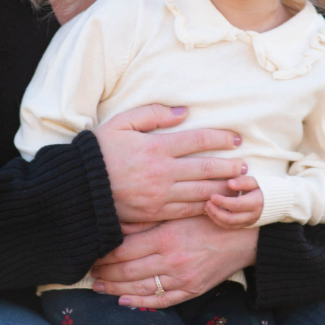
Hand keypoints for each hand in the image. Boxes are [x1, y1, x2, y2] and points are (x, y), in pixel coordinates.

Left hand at [91, 216, 258, 308]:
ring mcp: (183, 279)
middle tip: (90, 271)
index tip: (92, 254)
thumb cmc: (209, 219)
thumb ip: (148, 221)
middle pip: (128, 271)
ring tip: (98, 286)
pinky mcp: (192, 291)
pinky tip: (123, 301)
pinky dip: (140, 303)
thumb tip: (116, 224)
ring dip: (115, 289)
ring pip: (141, 288)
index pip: (124, 251)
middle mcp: (172, 261)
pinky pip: (161, 301)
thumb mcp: (177, 213)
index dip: (104, 255)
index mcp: (166, 238)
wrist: (243, 237)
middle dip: (105, 273)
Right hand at [94, 104, 248, 223]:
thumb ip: (152, 114)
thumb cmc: (99, 152)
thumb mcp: (121, 123)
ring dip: (223, 188)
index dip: (221, 139)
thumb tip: (183, 111)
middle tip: (246, 166)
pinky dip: (205, 207)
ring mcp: (160, 195)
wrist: (79, 188)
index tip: (235, 139)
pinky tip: (217, 203)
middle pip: (206, 169)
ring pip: (201, 192)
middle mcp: (162, 172)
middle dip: (230, 167)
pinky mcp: (155, 213)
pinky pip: (187, 211)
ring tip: (239, 185)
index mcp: (156, 147)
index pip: (199, 140)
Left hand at [204, 174, 263, 228]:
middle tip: (207, 203)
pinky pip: (230, 227)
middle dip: (215, 212)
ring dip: (215, 217)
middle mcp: (252, 215)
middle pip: (231, 219)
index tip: (212, 196)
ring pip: (229, 225)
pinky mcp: (244, 225)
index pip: (236, 205)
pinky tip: (212, 212)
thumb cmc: (262, 188)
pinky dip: (219, 221)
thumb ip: (243, 181)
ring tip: (207, 207)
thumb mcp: (255, 181)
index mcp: (255, 203)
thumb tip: (229, 183)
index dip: (222, 201)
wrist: (274, 201)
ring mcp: (248, 222)